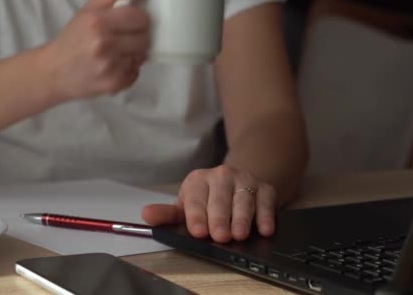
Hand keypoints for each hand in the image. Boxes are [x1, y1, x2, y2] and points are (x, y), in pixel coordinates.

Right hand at [45, 0, 149, 100]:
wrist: (54, 72)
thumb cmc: (73, 38)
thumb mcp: (88, 8)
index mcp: (97, 22)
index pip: (139, 18)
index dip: (139, 19)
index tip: (131, 22)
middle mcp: (104, 45)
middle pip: (144, 38)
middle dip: (138, 37)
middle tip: (124, 38)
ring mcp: (110, 67)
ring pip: (141, 56)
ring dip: (133, 54)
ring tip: (117, 53)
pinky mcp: (114, 84)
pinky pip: (136, 73)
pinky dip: (128, 70)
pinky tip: (113, 67)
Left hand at [142, 165, 277, 242]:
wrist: (236, 182)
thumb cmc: (207, 199)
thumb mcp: (186, 206)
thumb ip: (166, 215)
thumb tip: (146, 215)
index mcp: (198, 180)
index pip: (196, 198)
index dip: (197, 216)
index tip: (199, 231)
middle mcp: (221, 175)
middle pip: (220, 198)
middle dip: (220, 218)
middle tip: (220, 236)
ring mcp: (245, 179)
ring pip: (244, 198)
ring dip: (242, 218)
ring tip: (240, 234)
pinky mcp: (265, 187)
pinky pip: (266, 200)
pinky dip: (266, 215)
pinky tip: (264, 229)